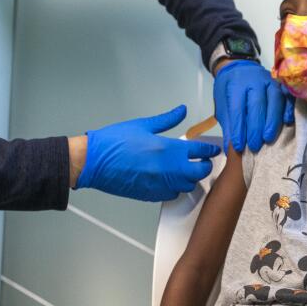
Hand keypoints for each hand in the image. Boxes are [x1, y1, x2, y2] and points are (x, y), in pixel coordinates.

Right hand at [76, 105, 220, 201]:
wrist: (93, 162)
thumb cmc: (114, 142)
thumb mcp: (143, 125)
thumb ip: (167, 119)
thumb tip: (182, 110)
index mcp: (168, 148)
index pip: (199, 151)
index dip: (209, 150)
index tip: (213, 150)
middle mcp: (168, 169)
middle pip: (199, 172)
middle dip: (203, 166)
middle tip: (200, 160)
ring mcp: (160, 184)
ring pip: (187, 185)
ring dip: (189, 178)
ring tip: (184, 169)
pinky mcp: (151, 195)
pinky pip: (172, 195)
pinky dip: (175, 188)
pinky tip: (169, 180)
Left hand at [213, 59, 293, 152]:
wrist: (239, 66)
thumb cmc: (230, 88)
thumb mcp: (222, 104)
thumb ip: (228, 124)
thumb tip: (230, 149)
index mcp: (236, 85)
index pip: (237, 108)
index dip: (238, 128)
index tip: (239, 146)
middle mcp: (254, 80)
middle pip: (257, 104)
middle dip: (256, 127)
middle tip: (255, 146)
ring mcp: (270, 80)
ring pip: (275, 100)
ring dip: (272, 121)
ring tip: (268, 138)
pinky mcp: (281, 83)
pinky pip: (288, 95)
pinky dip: (288, 109)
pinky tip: (286, 122)